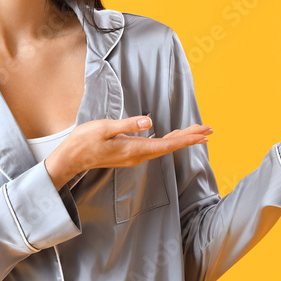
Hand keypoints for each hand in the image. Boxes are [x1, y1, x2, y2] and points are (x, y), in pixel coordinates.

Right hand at [45, 117, 211, 189]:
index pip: (168, 144)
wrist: (71, 158)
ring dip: (181, 140)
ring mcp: (134, 157)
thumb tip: (149, 121)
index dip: (187, 139)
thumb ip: (127, 125)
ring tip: (197, 133)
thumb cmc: (85, 141)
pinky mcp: (129, 155)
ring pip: (164, 148)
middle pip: (170, 146)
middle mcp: (137, 156)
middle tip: (209, 130)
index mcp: (134, 149)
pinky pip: (155, 148)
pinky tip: (172, 137)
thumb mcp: (105, 128)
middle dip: (190, 138)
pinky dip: (168, 141)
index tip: (204, 133)